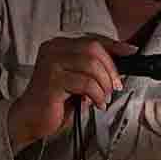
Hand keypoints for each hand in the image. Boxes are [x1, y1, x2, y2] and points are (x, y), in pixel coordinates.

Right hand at [8, 36, 137, 149]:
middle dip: (110, 69)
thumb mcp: (77, 81)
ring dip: (104, 84)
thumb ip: (92, 69)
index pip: (92, 40)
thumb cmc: (54, 102)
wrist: (30, 119)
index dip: (114, 46)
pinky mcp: (52, 80)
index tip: (131, 51)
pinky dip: (96, 94)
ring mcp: (51, 63)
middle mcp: (53, 49)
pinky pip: (85, 83)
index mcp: (59, 46)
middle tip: (115, 86)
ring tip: (103, 97)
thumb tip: (118, 65)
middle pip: (93, 48)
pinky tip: (96, 104)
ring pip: (91, 64)